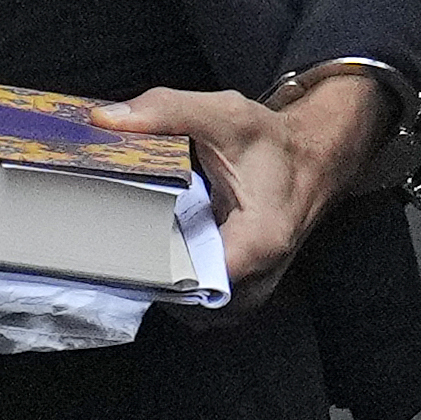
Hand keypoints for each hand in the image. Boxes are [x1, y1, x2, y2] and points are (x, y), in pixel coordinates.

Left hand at [94, 78, 390, 312]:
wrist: (313, 161)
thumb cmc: (274, 144)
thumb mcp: (224, 114)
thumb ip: (166, 111)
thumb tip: (106, 120)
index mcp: (256, 244)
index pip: (187, 282)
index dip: (146, 264)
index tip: (116, 241)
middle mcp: (255, 283)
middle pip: (181, 301)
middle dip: (144, 271)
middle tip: (116, 238)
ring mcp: (248, 297)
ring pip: (186, 308)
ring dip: (158, 279)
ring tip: (136, 242)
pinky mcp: (238, 297)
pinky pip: (196, 304)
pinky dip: (175, 281)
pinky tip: (161, 248)